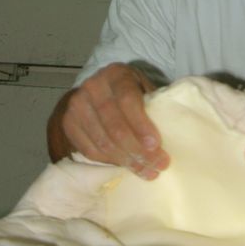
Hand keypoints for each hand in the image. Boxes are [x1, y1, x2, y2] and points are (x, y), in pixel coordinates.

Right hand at [61, 63, 169, 178]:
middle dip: (137, 150)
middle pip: (115, 125)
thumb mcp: (143, 89)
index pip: (128, 100)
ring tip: (145, 171)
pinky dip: (110, 162)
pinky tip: (125, 167)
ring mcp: (77, 105)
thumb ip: (154, 105)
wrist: (95, 93)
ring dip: (126, 161)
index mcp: (117, 74)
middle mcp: (93, 86)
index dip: (141, 125)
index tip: (156, 145)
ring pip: (102, 141)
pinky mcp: (68, 123)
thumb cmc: (129, 93)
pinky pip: (90, 150)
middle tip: (156, 165)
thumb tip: (176, 132)